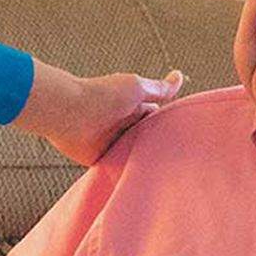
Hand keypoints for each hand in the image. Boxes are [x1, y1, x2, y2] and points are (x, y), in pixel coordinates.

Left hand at [17, 60, 186, 164]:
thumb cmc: (102, 95)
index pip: (158, 119)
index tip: (187, 137)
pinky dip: (128, 172)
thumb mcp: (137, 87)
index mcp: (134, 108)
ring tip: (165, 175)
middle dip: (159, 146)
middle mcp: (125, 126)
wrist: (68, 111)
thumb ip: (159, 88)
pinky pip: (119, 168)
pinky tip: (142, 179)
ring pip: (136, 155)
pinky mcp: (101, 158)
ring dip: (145, 161)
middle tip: (178, 159)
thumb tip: (179, 76)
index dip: (170, 126)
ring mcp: (113, 143)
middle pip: (148, 139)